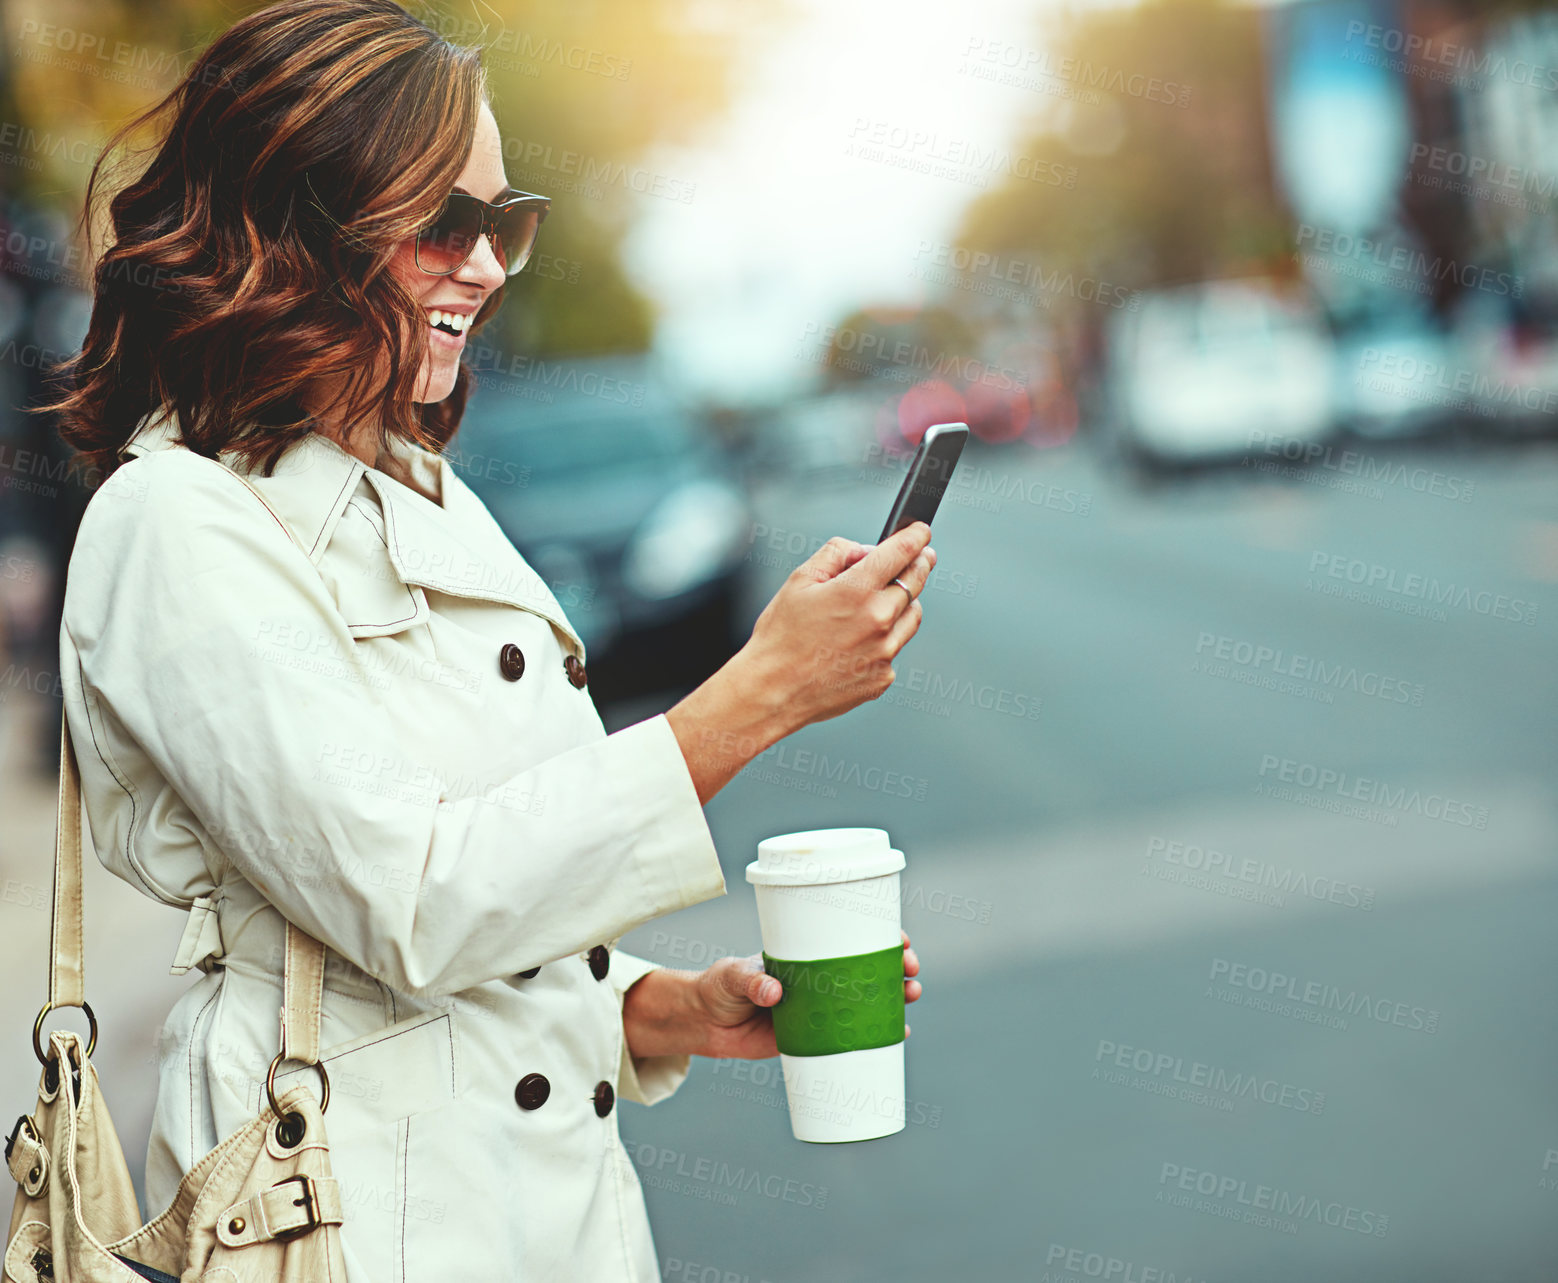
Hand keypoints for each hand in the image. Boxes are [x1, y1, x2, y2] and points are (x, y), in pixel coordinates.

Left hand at [686, 930, 921, 1060]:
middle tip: (910, 970)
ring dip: (896, 998)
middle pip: (869, 969)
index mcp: (806, 956)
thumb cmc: (719, 987)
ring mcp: (819, 1009)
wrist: (705, 1023)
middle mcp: (819, 980)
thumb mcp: (732, 977)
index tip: (899, 940)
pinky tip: (899, 1036)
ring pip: (868, 1001)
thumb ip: (751, 982)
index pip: (850, 940)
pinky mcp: (814, 1038)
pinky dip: (878, 1035)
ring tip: (911, 996)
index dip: (880, 938)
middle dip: (897, 966)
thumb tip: (774, 992)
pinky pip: (853, 1036)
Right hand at [740, 523, 936, 732]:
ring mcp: (884, 652)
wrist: (772, 691)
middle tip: (921, 558)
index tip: (920, 532)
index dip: (915, 537)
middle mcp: (878, 620)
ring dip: (904, 603)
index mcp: (856, 591)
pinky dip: (885, 638)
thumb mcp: (798, 581)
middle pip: (915, 582)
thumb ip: (835, 554)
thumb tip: (863, 551)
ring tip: (879, 604)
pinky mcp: (883, 677)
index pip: (901, 553)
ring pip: (911, 616)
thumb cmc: (780, 638)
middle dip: (919, 564)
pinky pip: (895, 648)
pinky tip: (857, 642)